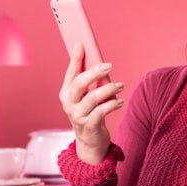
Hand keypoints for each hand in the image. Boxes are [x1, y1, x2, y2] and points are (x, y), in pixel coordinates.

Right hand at [58, 42, 123, 164]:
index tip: (81, 44)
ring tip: (119, 85)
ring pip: (91, 98)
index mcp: (66, 93)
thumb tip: (93, 57)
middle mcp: (69, 103)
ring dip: (108, 89)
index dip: (75, 59)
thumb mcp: (86, 95)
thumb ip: (88, 79)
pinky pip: (101, 112)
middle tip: (109, 65)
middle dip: (93, 72)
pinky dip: (112, 104)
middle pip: (79, 84)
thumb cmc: (90, 113)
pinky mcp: (89, 125)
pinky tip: (120, 101)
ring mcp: (77, 115)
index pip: (70, 73)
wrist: (90, 141)